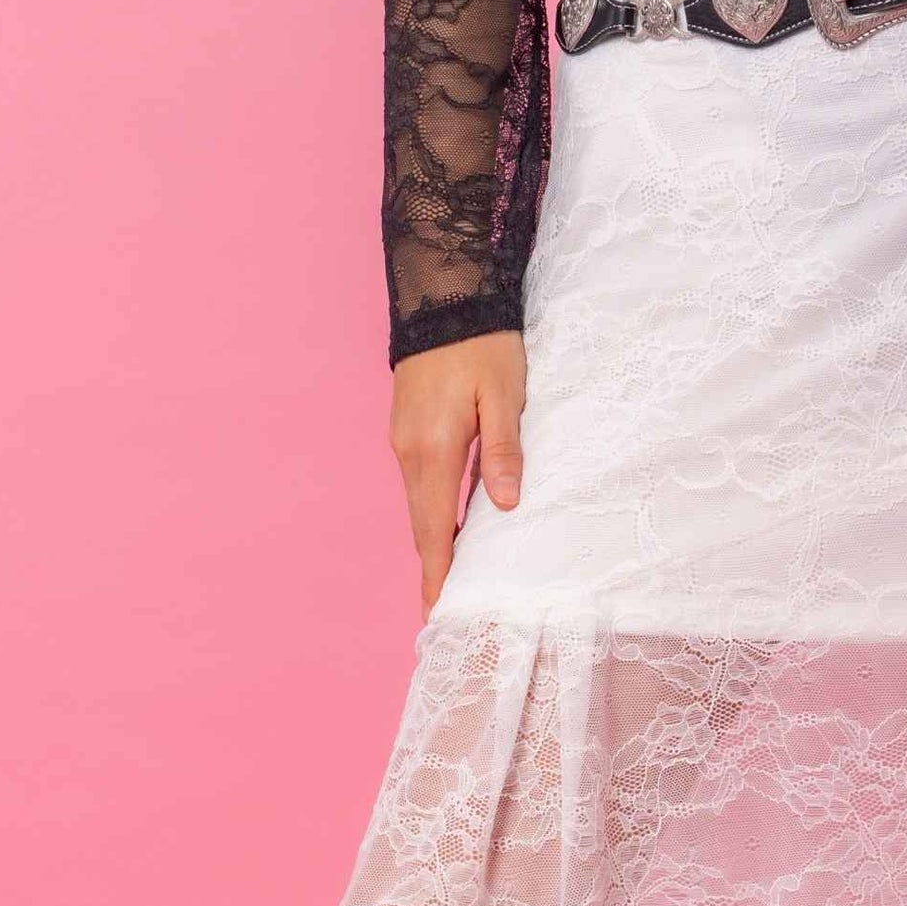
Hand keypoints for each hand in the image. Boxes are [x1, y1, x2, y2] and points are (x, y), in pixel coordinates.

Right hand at [387, 330, 527, 619]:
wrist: (443, 292)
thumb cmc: (480, 342)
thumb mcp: (504, 395)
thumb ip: (502, 451)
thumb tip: (504, 506)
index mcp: (432, 450)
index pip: (434, 529)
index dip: (438, 574)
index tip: (437, 613)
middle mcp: (408, 451)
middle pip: (421, 525)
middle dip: (433, 568)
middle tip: (443, 610)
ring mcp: (402, 439)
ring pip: (419, 504)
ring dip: (433, 540)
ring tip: (451, 577)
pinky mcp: (405, 427)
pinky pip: (418, 482)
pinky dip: (431, 511)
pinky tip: (448, 524)